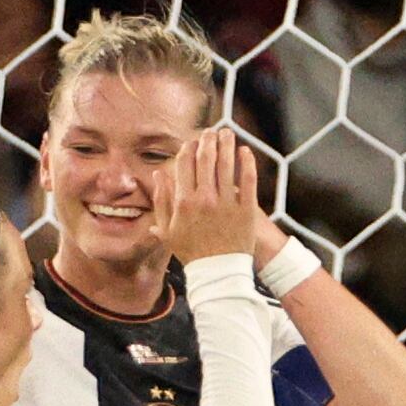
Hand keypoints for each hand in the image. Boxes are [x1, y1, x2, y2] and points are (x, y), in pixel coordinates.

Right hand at [156, 128, 261, 264]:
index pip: (185, 164)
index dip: (189, 147)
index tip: (193, 141)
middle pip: (206, 158)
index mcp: (184, 201)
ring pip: (227, 164)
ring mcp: (226, 203)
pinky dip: (246, 162)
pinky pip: (248, 180)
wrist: (217, 273)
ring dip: (227, 144)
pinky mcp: (246, 209)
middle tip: (212, 132)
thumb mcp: (168, 230)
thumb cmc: (191, 252)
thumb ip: (161, 201)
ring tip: (227, 134)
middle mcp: (204, 199)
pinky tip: (245, 151)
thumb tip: (157, 175)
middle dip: (208, 140)